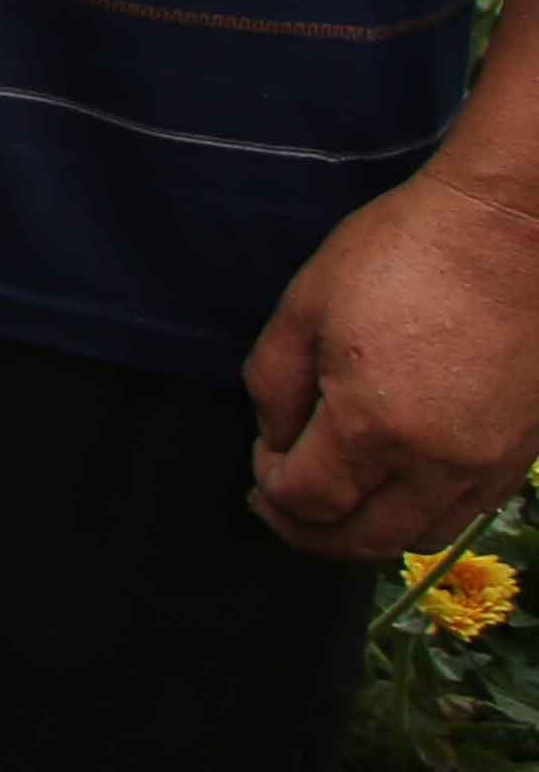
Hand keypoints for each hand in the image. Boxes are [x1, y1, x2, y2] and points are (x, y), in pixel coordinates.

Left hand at [240, 164, 538, 562]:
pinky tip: (395, 486)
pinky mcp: (523, 454)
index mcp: (374, 427)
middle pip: (364, 539)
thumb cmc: (400, 255)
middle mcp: (438, 464)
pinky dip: (420, 516)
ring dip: (367, 533)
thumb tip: (275, 439)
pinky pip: (465, 513)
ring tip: (334, 504)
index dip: (270, 490)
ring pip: (419, 536)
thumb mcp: (305, 306)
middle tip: (279, 507)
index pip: (308, 499)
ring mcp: (489, 465)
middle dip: (309, 531)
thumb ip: (275, 383)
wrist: (513, 232)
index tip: (259, 459)